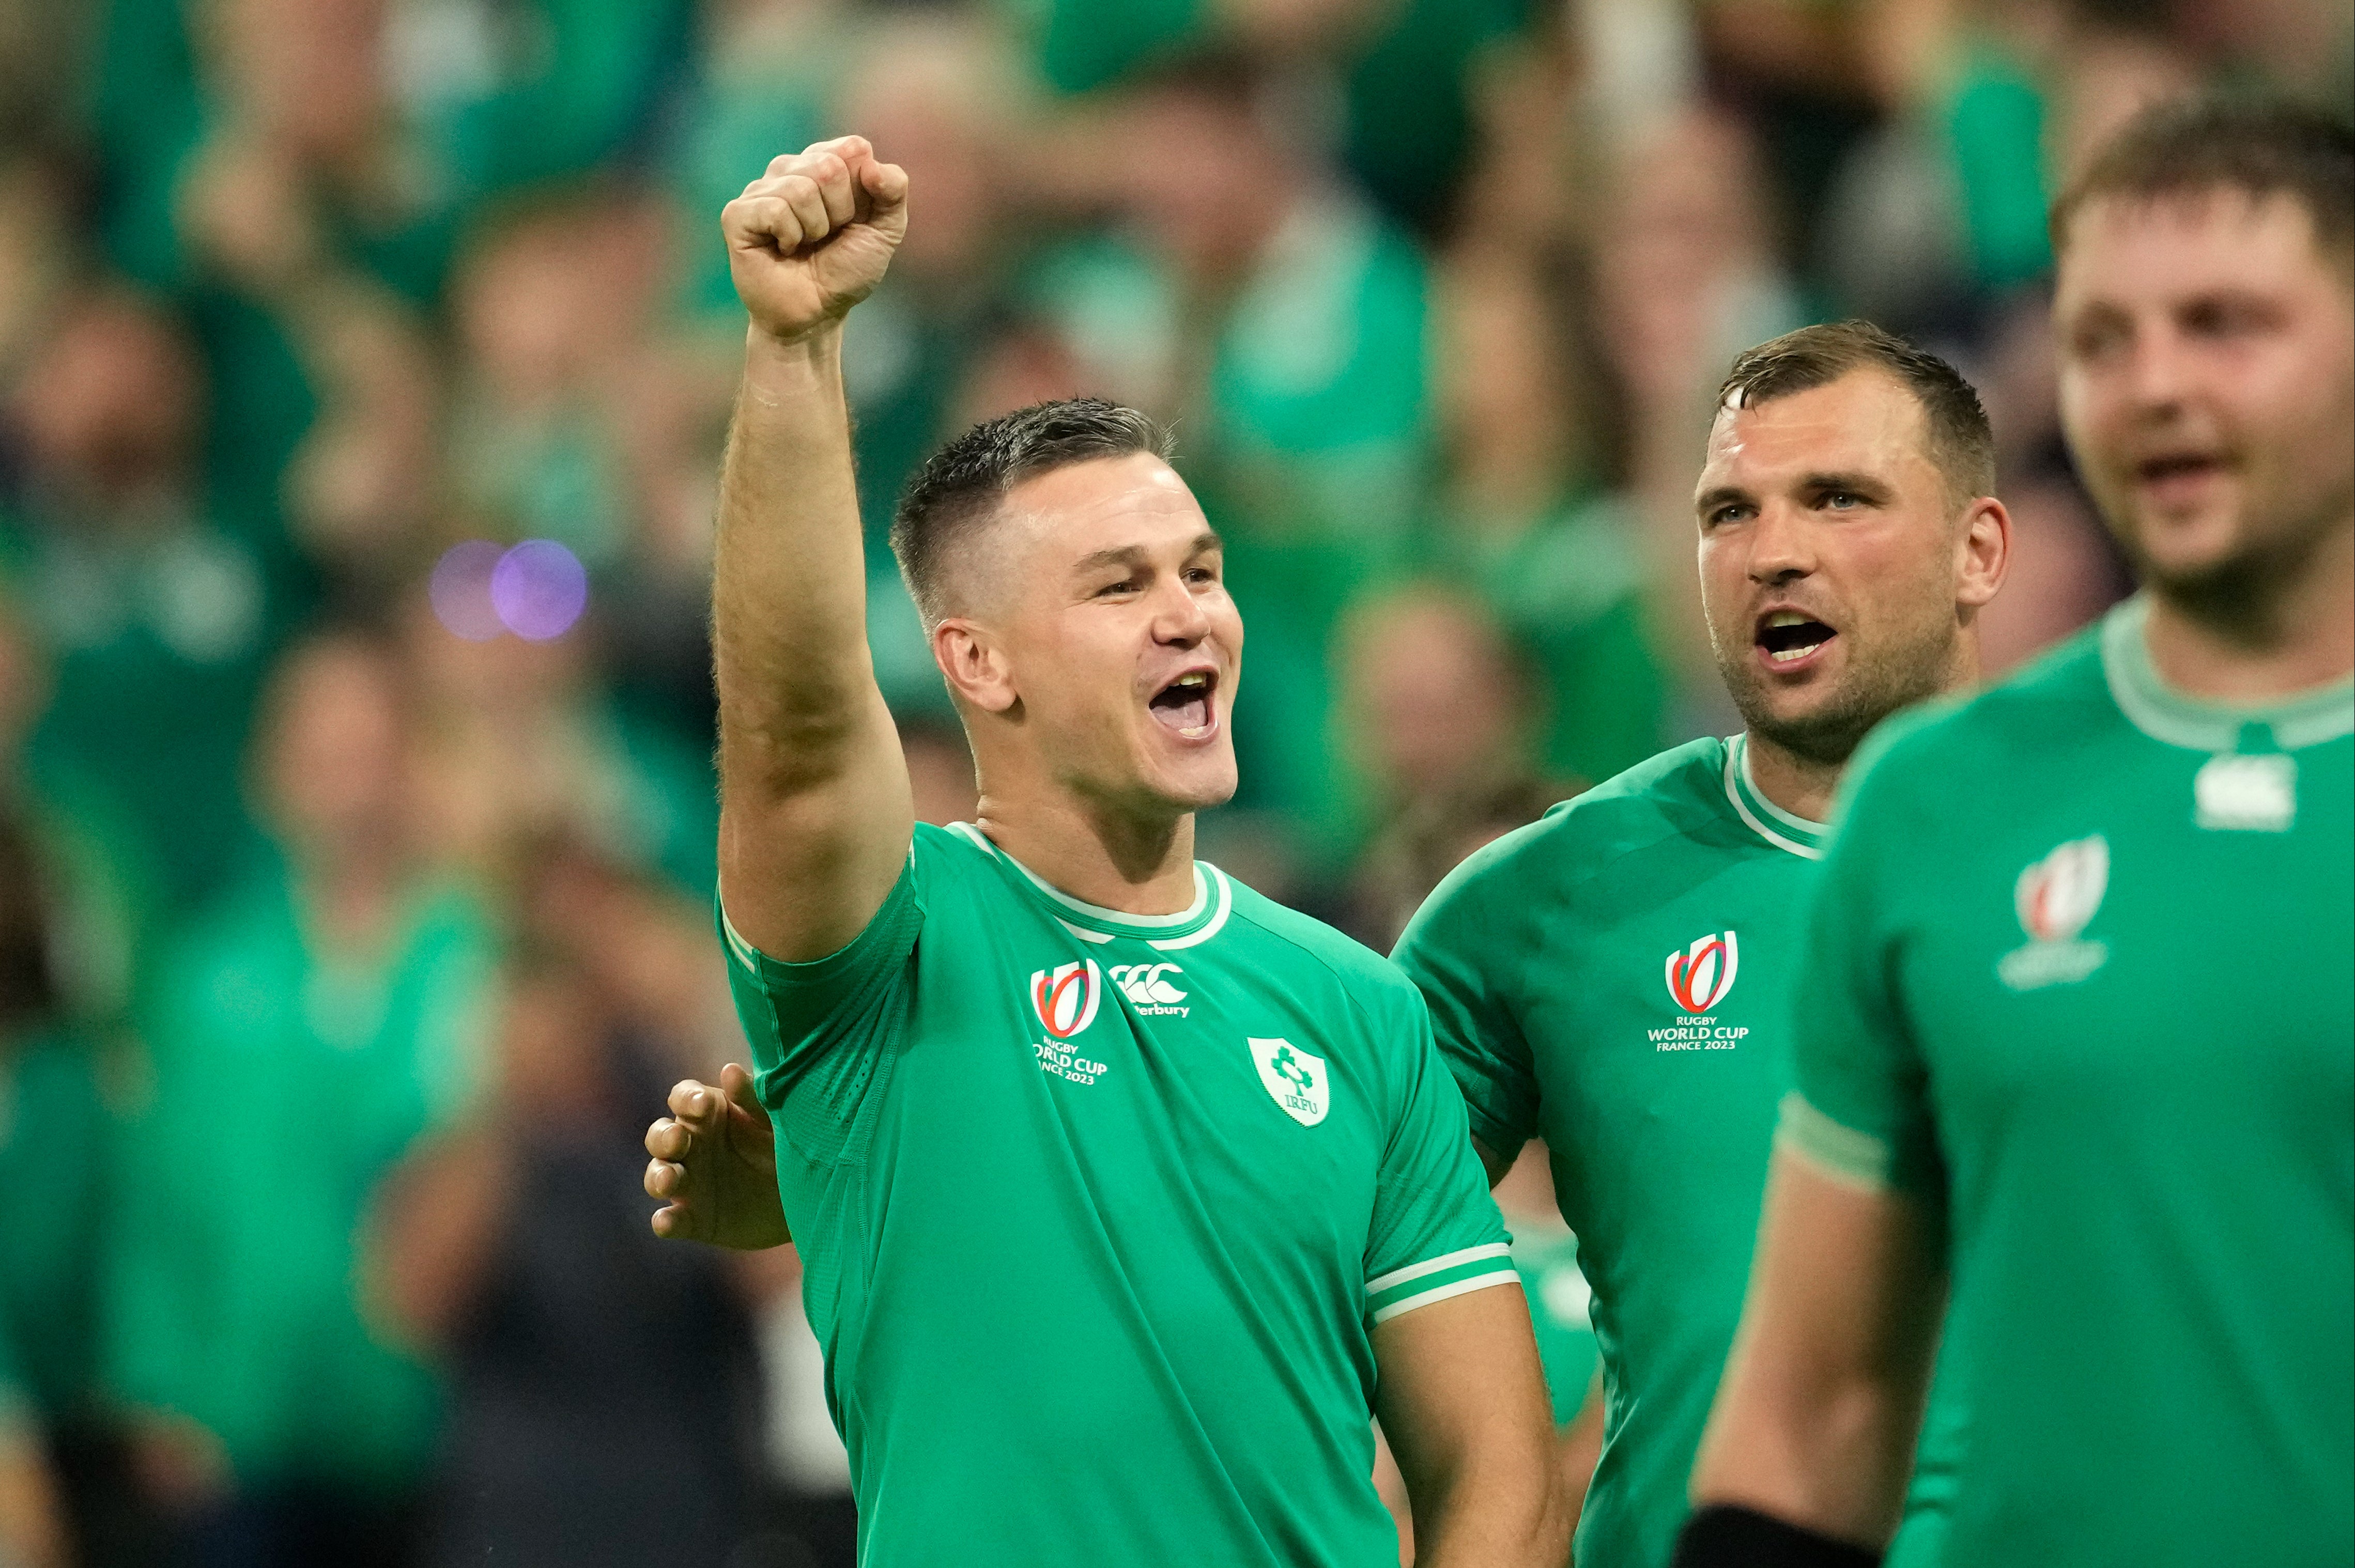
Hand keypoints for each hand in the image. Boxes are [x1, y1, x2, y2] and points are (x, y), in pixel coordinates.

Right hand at [644, 1063, 791, 1249]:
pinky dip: (664, 1221)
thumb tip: (728, 1071)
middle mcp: (692, 1145)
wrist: (809, 1195)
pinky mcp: (694, 1218)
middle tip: (679, 1139)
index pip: (683, 1098)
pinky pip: (671, 1220)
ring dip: (657, 1177)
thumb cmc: (789, 1143)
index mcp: (709, 1113)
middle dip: (663, 1137)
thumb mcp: (775, 1119)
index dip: (687, 1099)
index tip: (703, 1104)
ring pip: (657, 1176)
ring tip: (669, 1180)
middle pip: (660, 1136)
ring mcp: (689, 1183)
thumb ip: (752, 1098)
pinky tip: (666, 1221)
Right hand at [723, 136, 908, 345]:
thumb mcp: (884, 232)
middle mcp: (789, 169)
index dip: (862, 191)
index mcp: (823, 163)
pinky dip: (789, 236)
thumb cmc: (844, 271)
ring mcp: (759, 189)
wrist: (817, 314)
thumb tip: (871, 162)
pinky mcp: (737, 214)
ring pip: (801, 188)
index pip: (853, 148)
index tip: (853, 220)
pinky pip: (775, 209)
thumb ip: (893, 191)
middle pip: (828, 166)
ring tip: (805, 246)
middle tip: (827, 237)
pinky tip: (783, 250)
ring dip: (814, 228)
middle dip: (840, 212)